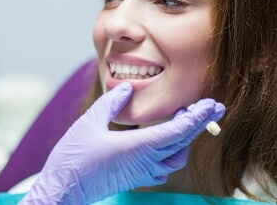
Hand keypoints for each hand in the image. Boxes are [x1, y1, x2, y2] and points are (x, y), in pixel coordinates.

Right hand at [19, 82, 224, 203]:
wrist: (63, 189)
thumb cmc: (73, 157)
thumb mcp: (89, 122)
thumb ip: (111, 102)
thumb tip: (128, 87)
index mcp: (138, 146)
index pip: (178, 131)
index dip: (197, 117)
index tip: (212, 104)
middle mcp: (145, 161)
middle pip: (183, 142)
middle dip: (200, 123)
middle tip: (213, 107)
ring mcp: (141, 173)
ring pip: (176, 158)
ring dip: (186, 139)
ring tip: (187, 121)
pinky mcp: (135, 178)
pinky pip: (164, 168)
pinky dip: (172, 154)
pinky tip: (166, 144)